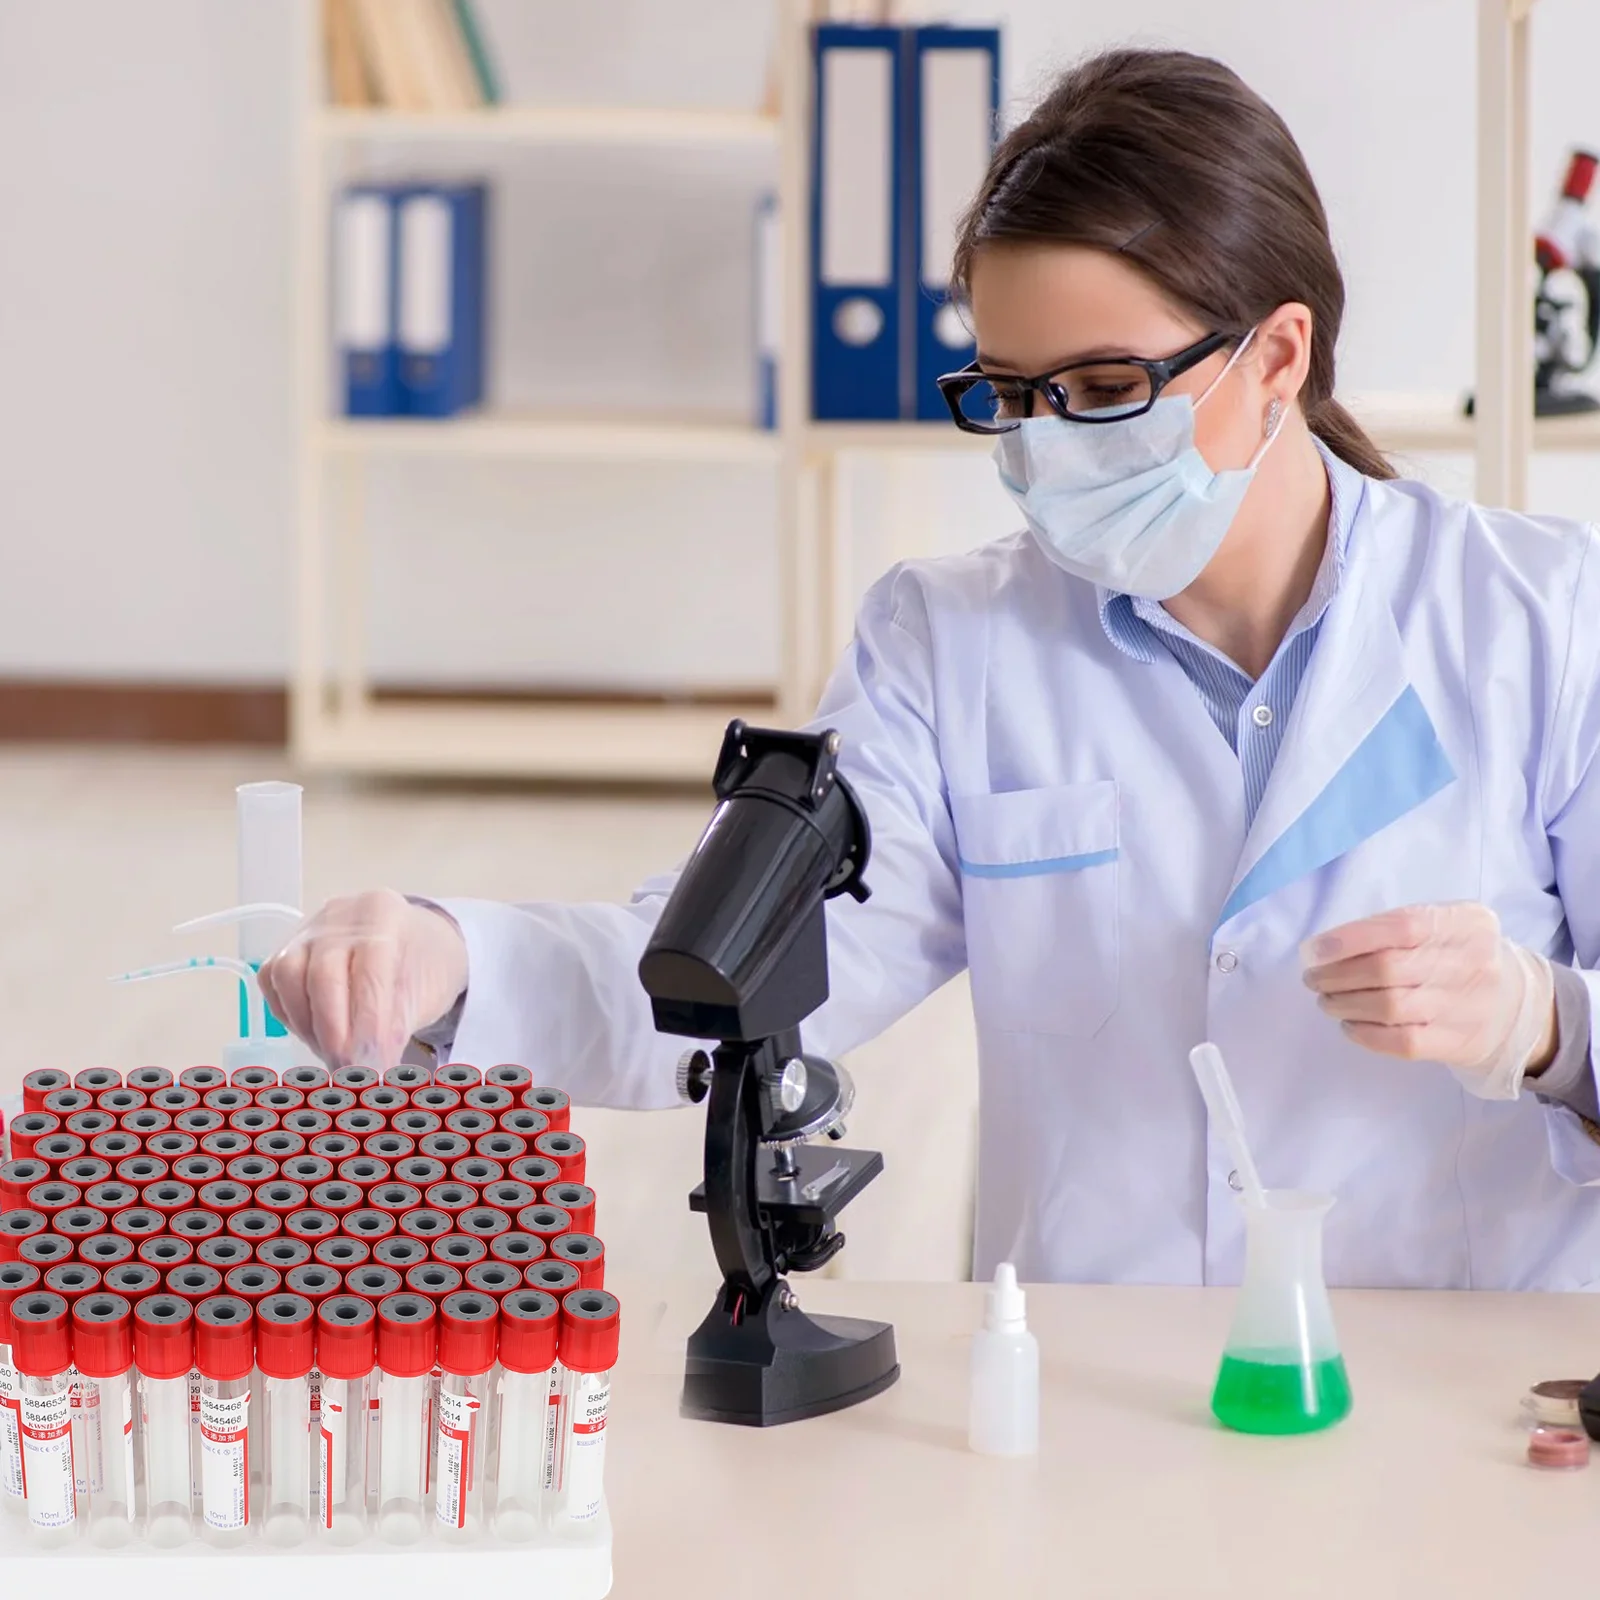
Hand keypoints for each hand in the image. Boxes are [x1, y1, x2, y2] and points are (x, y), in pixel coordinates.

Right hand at [258, 890, 468, 1071]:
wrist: (413, 940)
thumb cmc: (422, 967)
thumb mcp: (426, 993)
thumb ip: (395, 1027)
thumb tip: (370, 1070)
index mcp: (384, 915)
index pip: (369, 971)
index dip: (368, 1025)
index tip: (372, 1065)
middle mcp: (341, 915)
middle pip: (323, 974)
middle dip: (333, 1032)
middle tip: (349, 1070)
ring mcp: (308, 929)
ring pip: (287, 976)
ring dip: (308, 1026)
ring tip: (334, 1053)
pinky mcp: (285, 947)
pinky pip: (273, 982)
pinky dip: (291, 1015)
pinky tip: (316, 1033)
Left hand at [1301, 903, 1556, 1098]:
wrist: (1516, 1006)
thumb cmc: (1459, 957)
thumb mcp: (1443, 926)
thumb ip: (1394, 928)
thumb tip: (1325, 948)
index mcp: (1465, 923)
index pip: (1401, 927)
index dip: (1349, 939)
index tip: (1313, 951)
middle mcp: (1472, 962)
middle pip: (1388, 969)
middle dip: (1336, 975)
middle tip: (1313, 979)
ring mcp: (1467, 1006)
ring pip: (1390, 1007)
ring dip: (1343, 1004)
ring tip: (1327, 1000)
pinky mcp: (1459, 1043)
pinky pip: (1401, 1041)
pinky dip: (1364, 1034)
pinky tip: (1349, 1025)